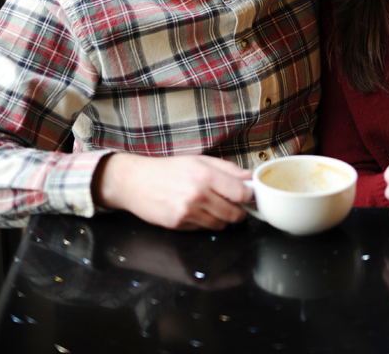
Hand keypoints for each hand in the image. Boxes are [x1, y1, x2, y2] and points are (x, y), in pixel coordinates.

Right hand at [92, 152, 252, 230]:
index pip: (242, 193)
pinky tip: (195, 211)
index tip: (249, 196)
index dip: (249, 196)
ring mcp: (189, 212)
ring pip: (221, 225)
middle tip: (232, 204)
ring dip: (221, 219)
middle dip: (238, 211)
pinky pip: (203, 229)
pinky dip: (204, 223)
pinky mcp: (179, 225)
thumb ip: (229, 169)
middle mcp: (199, 194)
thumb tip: (252, 177)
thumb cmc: (169, 169)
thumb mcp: (200, 160)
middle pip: (235, 214)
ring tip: (211, 206)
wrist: (137, 181)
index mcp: (206, 175)